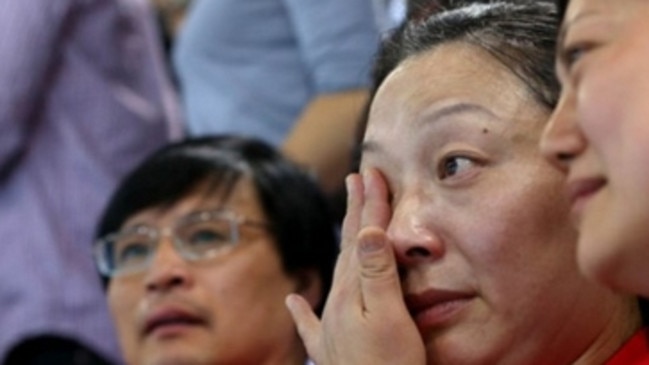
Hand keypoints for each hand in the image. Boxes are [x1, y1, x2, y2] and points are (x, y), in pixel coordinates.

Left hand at [286, 168, 425, 364]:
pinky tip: (291, 302)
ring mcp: (332, 326)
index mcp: (354, 291)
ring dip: (344, 243)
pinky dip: (302, 310)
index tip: (370, 173)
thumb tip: (368, 231)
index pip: (363, 237)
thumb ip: (378, 276)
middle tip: (358, 179)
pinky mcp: (332, 350)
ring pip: (337, 272)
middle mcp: (339, 303)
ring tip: (345, 220)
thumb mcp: (390, 319)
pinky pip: (311, 323)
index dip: (369, 204)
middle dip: (355, 212)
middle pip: (348, 247)